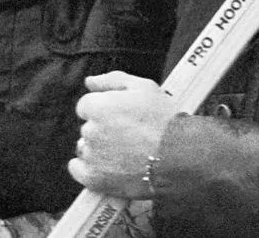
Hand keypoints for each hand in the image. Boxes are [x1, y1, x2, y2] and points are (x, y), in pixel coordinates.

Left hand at [68, 71, 178, 198]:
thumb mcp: (143, 87)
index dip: (105, 109)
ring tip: (126, 151)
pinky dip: (88, 169)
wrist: (179, 157)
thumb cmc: (164, 120)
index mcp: (98, 107)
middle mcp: (90, 131)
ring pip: (86, 148)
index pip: (86, 106)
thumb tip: (90, 81)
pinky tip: (108, 166)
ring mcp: (92, 157)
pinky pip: (79, 170)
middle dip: (103, 129)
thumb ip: (112, 80)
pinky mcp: (95, 179)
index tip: (122, 116)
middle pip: (88, 127)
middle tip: (129, 134)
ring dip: (99, 149)